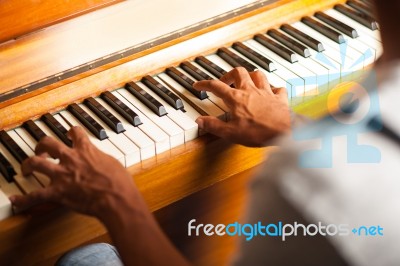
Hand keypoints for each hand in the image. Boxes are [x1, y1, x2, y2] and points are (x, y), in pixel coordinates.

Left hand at [10, 127, 141, 220]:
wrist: (116, 198)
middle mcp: (70, 159)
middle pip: (48, 143)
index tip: (69, 133)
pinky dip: (23, 200)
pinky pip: (35, 195)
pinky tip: (15, 201)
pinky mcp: (57, 192)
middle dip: (42, 145)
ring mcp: (61, 175)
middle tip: (42, 149)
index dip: (71, 131)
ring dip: (28, 165)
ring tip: (26, 168)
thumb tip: (101, 162)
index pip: (76, 132)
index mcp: (86, 150)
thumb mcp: (114, 163)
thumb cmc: (119, 182)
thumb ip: (102, 159)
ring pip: (36, 163)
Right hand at [193, 67, 290, 146]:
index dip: (204, 84)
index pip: (216, 86)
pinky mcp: (279, 98)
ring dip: (250, 75)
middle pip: (238, 73)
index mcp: (236, 98)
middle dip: (229, 74)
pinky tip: (271, 91)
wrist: (285, 130)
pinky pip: (277, 88)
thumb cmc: (259, 131)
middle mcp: (250, 91)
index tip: (198, 85)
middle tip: (225, 81)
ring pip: (257, 74)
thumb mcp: (231, 133)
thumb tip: (201, 121)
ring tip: (246, 80)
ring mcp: (266, 92)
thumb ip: (214, 126)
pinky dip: (273, 88)